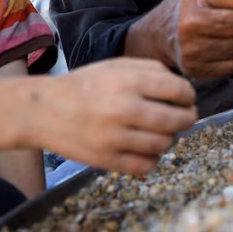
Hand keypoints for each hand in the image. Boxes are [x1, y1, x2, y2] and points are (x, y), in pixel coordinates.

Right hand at [36, 58, 196, 175]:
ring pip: (165, 144)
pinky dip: (152, 158)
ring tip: (160, 131)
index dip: (188, 95)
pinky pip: (147, 165)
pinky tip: (145, 148)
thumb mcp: (116, 66)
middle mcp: (124, 109)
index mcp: (129, 82)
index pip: (179, 90)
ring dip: (169, 137)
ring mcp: (116, 138)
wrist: (43, 111)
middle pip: (178, 120)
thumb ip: (151, 70)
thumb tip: (182, 86)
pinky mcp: (107, 160)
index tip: (186, 98)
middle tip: (185, 117)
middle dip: (187, 118)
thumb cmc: (85, 86)